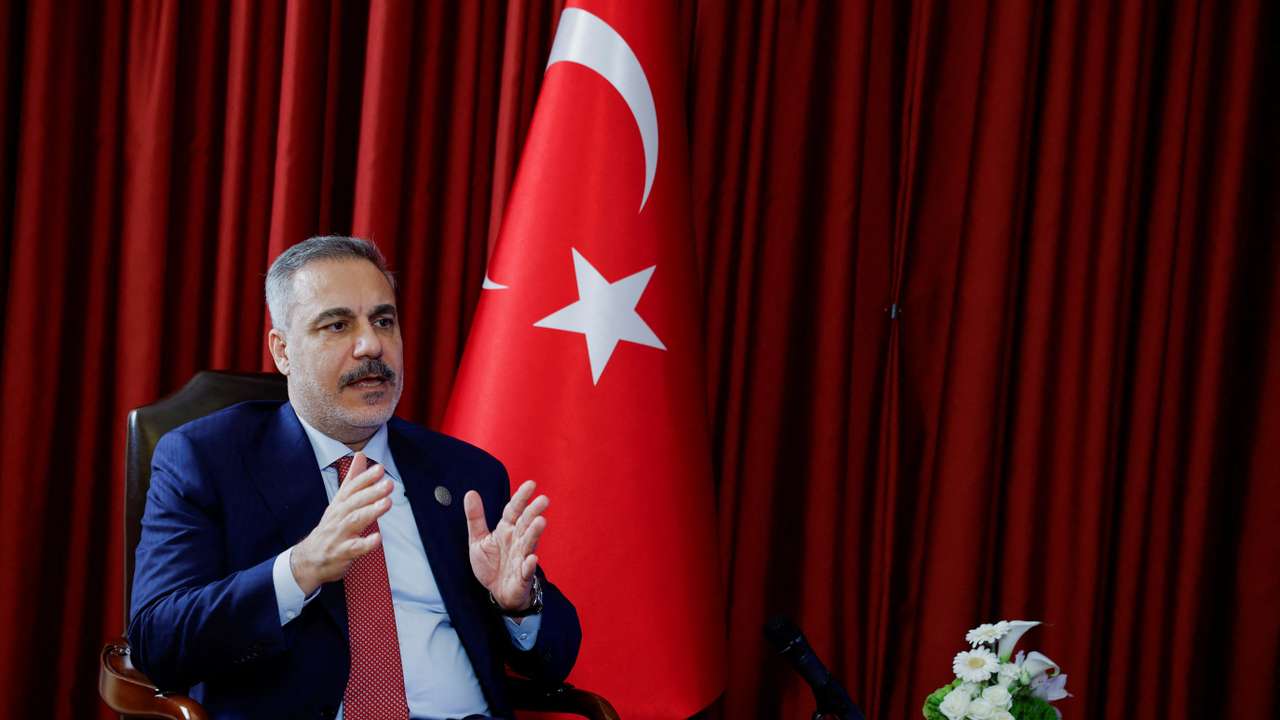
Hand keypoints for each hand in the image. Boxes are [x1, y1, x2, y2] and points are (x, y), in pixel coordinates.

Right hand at [290, 452, 393, 594]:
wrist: (310, 559)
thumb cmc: (330, 527)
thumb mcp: (339, 502)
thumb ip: (352, 479)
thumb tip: (360, 456)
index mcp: (340, 504)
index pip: (352, 488)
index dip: (365, 478)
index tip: (380, 468)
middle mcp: (339, 516)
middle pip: (355, 502)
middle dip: (372, 492)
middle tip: (388, 484)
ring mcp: (340, 535)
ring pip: (354, 521)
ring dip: (371, 511)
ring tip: (387, 503)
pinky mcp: (342, 553)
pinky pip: (354, 548)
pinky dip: (366, 544)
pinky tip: (378, 539)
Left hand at [464, 480, 548, 611]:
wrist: (497, 592)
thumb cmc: (491, 564)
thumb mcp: (478, 539)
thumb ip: (475, 517)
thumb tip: (470, 493)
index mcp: (506, 530)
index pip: (514, 510)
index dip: (521, 498)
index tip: (531, 484)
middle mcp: (517, 541)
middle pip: (526, 523)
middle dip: (534, 512)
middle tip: (543, 499)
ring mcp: (521, 558)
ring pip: (529, 543)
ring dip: (534, 533)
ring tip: (541, 522)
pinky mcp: (522, 576)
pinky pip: (526, 570)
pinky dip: (529, 565)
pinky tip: (531, 559)